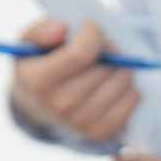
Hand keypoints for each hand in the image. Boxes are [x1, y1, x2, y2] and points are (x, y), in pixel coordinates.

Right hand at [9, 18, 139, 144]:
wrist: (39, 106)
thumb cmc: (40, 65)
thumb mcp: (29, 43)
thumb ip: (41, 30)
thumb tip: (62, 28)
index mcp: (37, 81)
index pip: (80, 54)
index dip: (93, 34)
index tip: (90, 27)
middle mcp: (58, 106)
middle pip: (103, 68)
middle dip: (109, 49)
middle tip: (103, 47)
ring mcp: (80, 123)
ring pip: (121, 83)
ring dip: (122, 67)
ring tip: (109, 64)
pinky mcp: (101, 133)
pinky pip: (131, 101)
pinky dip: (130, 87)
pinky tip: (115, 82)